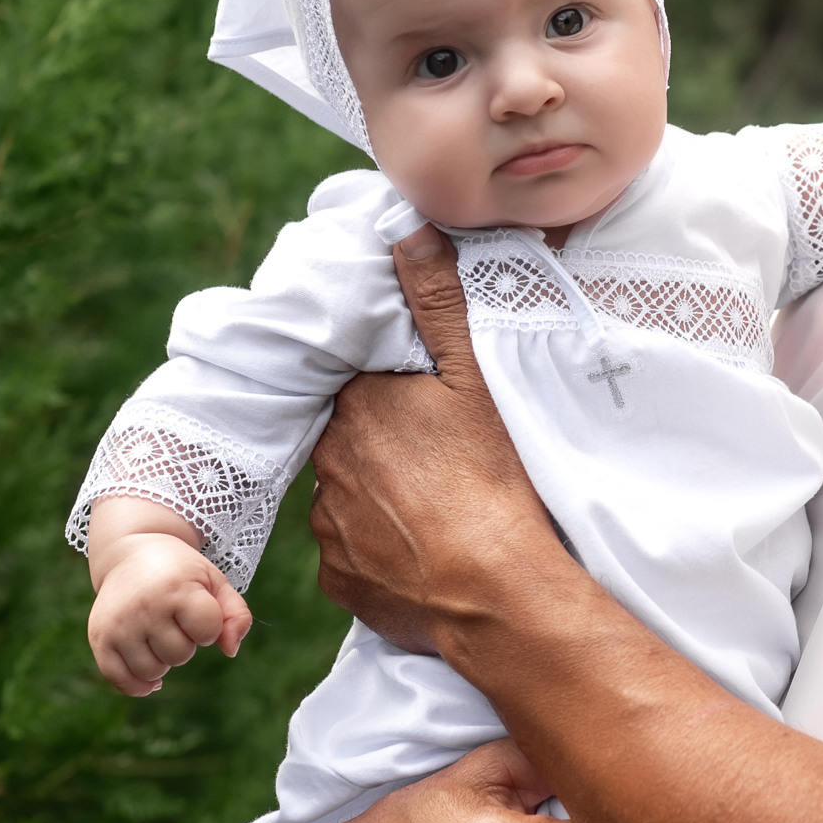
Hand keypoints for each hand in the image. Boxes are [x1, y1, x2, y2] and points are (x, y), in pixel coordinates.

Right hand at [87, 533, 250, 695]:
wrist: (130, 553)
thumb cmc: (180, 573)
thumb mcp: (214, 582)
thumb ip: (236, 615)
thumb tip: (230, 651)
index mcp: (176, 588)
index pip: (208, 631)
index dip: (209, 626)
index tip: (198, 608)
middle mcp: (144, 606)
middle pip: (179, 655)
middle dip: (185, 643)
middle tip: (173, 619)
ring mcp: (119, 624)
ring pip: (151, 671)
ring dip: (162, 661)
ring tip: (158, 635)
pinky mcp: (99, 637)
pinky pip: (119, 679)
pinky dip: (137, 686)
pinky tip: (151, 680)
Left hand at [307, 226, 557, 659]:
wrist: (495, 592)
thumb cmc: (491, 479)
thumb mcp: (473, 377)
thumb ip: (436, 300)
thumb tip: (404, 230)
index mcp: (357, 406)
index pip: (362, 388)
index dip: (395, 396)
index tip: (426, 410)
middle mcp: (327, 463)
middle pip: (353, 442)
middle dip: (386, 447)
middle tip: (440, 462)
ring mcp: (329, 527)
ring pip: (351, 498)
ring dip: (381, 500)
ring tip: (437, 511)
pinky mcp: (340, 581)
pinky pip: (354, 556)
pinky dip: (380, 553)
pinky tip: (422, 554)